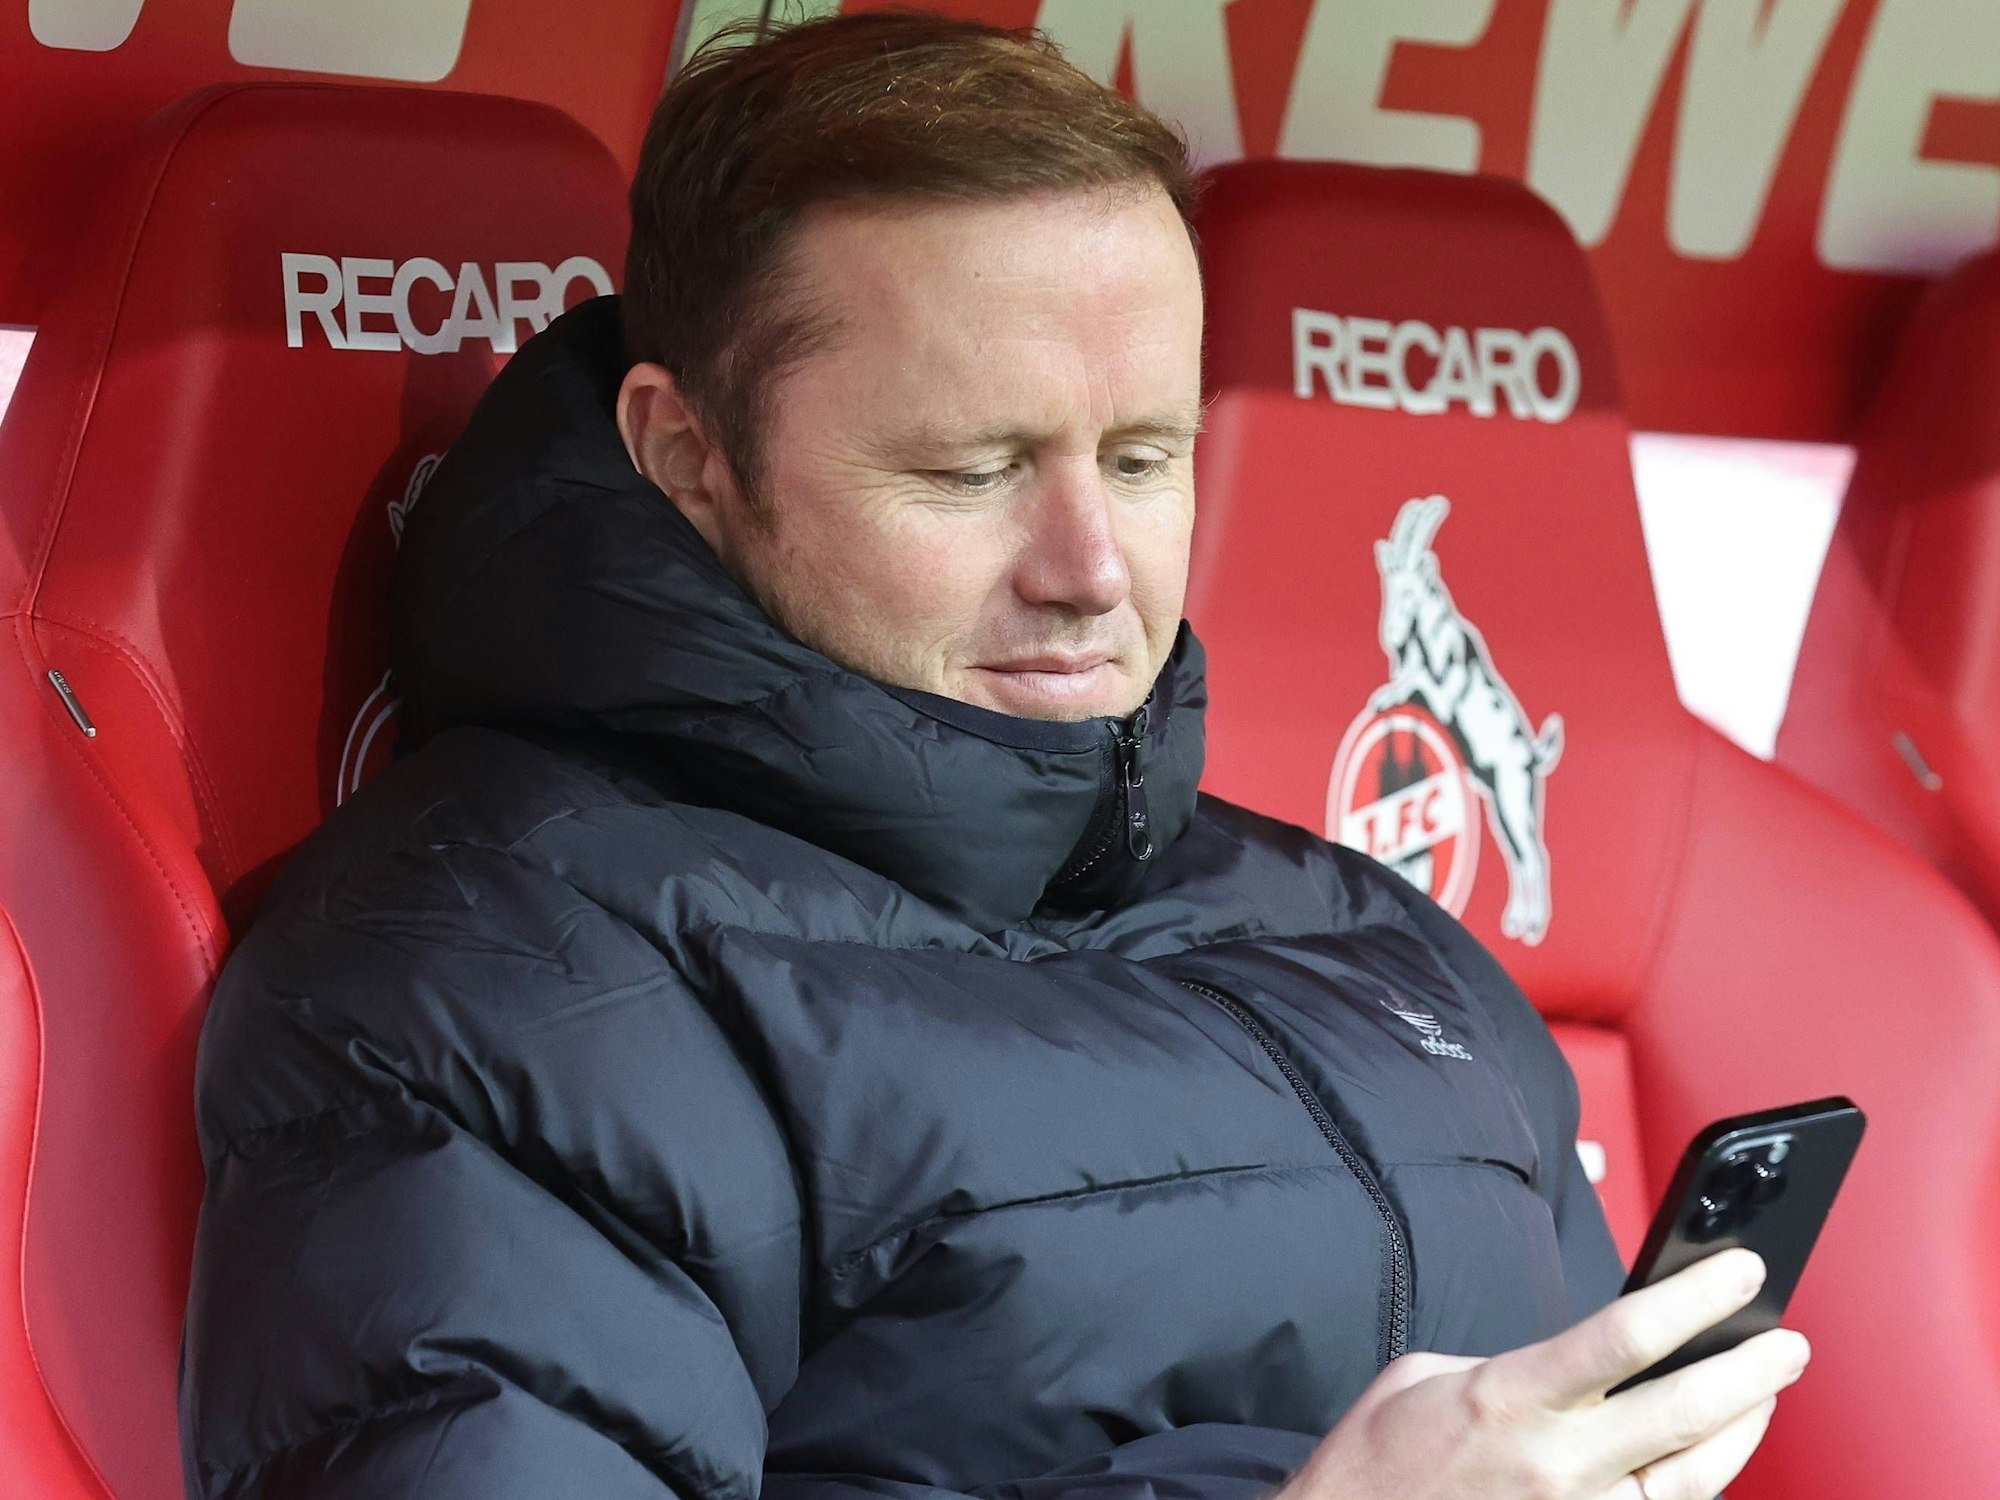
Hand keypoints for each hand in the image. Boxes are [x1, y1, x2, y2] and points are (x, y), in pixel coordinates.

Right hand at [1272, 1248, 1808, 1499]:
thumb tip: (1580, 1361)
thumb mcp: (1431, 1375)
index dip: (1696, 1298)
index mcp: (1510, 1397)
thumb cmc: (1381, 1459)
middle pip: (1685, 1412)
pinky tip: (1710, 1457)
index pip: (1627, 1337)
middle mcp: (1556, 1466)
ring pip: (1695, 1479)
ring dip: (1741, 1432)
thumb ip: (1516, 1366)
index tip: (1740, 1269)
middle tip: (1788, 1342)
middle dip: (1752, 1371)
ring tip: (1761, 1395)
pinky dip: (1694, 1484)